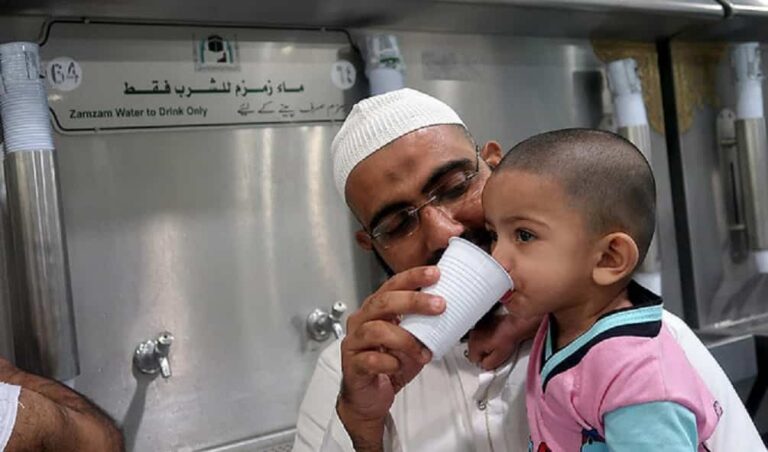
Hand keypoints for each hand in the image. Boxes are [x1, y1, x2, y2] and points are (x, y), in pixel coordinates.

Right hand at [337, 266, 445, 447]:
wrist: (368, 397)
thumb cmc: (387, 364)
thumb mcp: (410, 341)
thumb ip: (423, 326)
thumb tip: (451, 313)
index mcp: (375, 310)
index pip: (392, 285)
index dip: (413, 277)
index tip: (435, 274)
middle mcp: (362, 321)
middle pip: (384, 303)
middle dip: (413, 301)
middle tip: (439, 305)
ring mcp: (354, 342)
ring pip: (377, 330)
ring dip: (406, 340)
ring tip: (423, 353)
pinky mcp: (353, 364)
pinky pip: (372, 359)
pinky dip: (390, 363)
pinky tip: (398, 366)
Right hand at [467, 312, 540, 369]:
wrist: (513, 325)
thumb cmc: (507, 338)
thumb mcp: (498, 358)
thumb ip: (487, 365)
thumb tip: (484, 366)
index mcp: (474, 344)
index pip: (473, 359)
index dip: (483, 362)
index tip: (490, 360)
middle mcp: (473, 335)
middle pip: (474, 350)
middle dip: (483, 353)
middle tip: (495, 353)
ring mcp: (477, 328)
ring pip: (477, 342)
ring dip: (484, 345)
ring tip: (497, 344)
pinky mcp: (483, 323)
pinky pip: (481, 335)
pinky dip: (487, 337)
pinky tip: (496, 337)